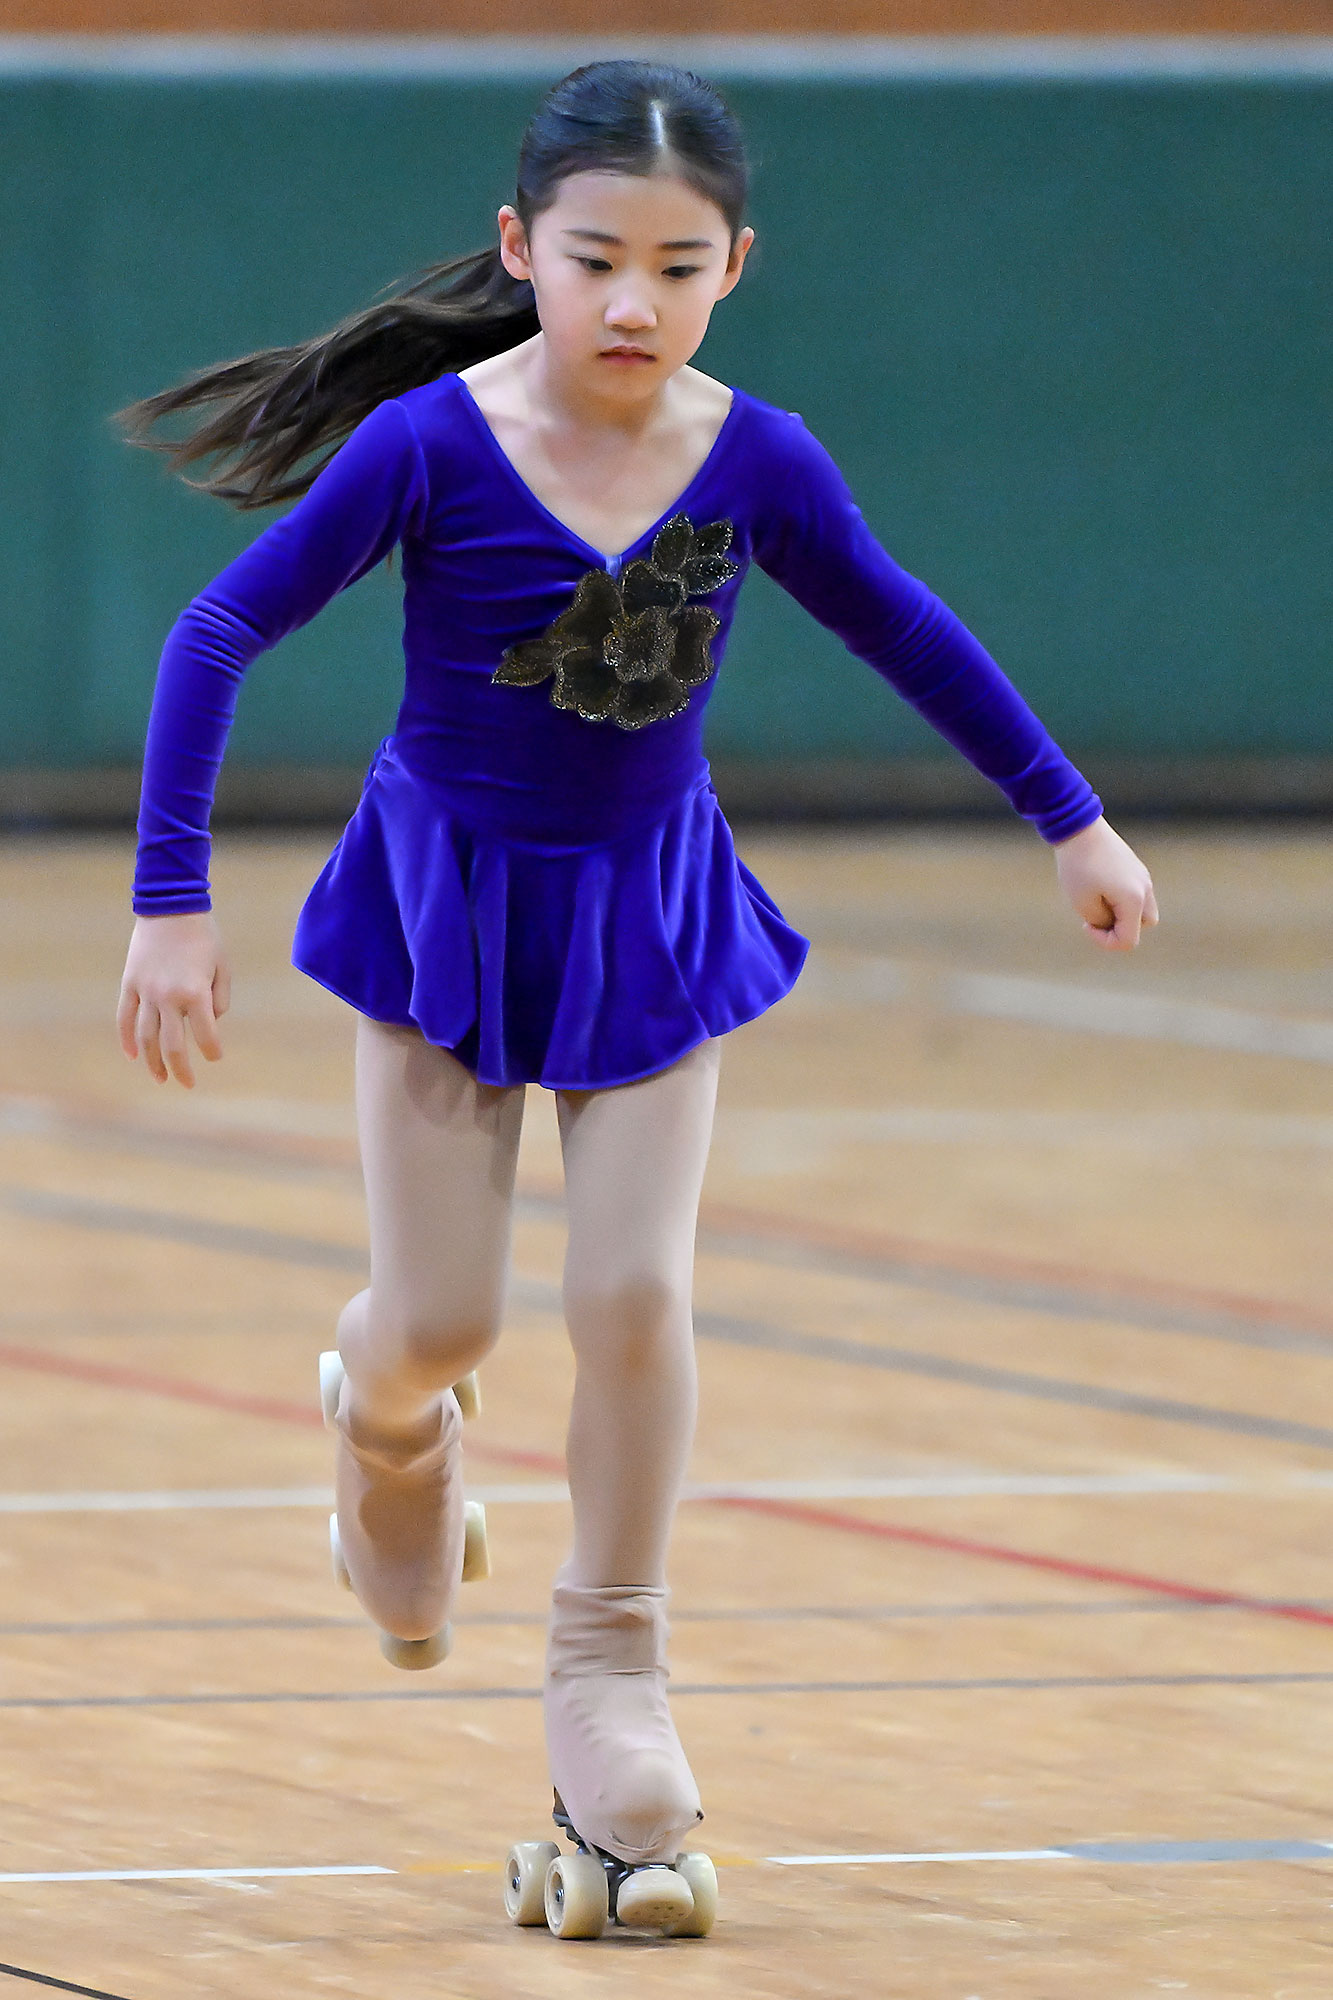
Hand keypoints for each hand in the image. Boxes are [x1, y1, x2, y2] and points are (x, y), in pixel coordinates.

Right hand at [116, 911, 230, 1085]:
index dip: (213, 1050)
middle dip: (181, 1069)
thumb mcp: (223, 967)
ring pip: (145, 1037)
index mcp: (196, 993)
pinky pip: (124, 1017)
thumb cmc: (204, 937)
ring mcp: (145, 991)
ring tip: (160, 1078)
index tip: (216, 1056)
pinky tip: (132, 1056)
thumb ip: (220, 999)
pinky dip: (126, 1038)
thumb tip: (211, 1022)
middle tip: (188, 1084)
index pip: (205, 1036)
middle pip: (172, 1045)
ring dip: (152, 1061)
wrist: (170, 907)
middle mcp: (168, 997)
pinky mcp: (130, 983)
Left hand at [1053, 816, 1158, 950]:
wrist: (1078, 828)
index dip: (1106, 942)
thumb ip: (1102, 922)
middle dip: (1120, 928)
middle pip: (1143, 925)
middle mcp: (1145, 888)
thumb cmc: (1077, 867)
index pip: (1129, 940)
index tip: (1085, 925)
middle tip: (1095, 916)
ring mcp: (1142, 876)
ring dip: (1122, 914)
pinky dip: (1121, 900)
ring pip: (1142, 909)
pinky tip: (1099, 888)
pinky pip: (1136, 893)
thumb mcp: (1082, 904)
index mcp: (1134, 899)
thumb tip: (1112, 923)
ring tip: (1097, 902)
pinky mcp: (1136, 867)